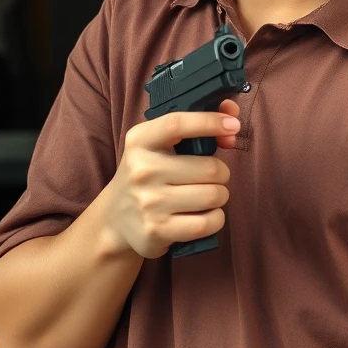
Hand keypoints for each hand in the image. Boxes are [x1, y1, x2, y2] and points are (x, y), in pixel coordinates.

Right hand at [102, 100, 240, 257]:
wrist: (115, 220)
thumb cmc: (150, 174)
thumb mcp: (161, 145)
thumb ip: (198, 126)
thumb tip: (233, 117)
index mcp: (140, 141)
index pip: (177, 124)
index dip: (210, 121)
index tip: (232, 125)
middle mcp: (141, 170)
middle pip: (211, 168)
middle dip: (221, 173)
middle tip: (208, 178)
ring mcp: (148, 203)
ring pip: (215, 195)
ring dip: (219, 196)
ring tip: (202, 197)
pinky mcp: (157, 231)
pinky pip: (209, 222)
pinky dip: (215, 219)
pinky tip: (201, 216)